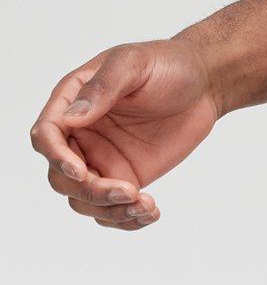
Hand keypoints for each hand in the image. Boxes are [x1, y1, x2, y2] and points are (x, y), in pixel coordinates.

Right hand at [31, 39, 220, 231]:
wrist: (202, 85)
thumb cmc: (164, 65)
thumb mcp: (132, 65)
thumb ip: (102, 89)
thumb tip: (72, 117)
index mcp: (72, 102)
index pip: (46, 136)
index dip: (56, 157)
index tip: (81, 171)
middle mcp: (82, 135)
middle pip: (62, 178)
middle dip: (90, 192)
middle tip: (129, 191)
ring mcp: (103, 160)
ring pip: (85, 201)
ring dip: (112, 212)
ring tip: (146, 205)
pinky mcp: (127, 178)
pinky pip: (114, 210)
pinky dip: (127, 219)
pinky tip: (151, 211)